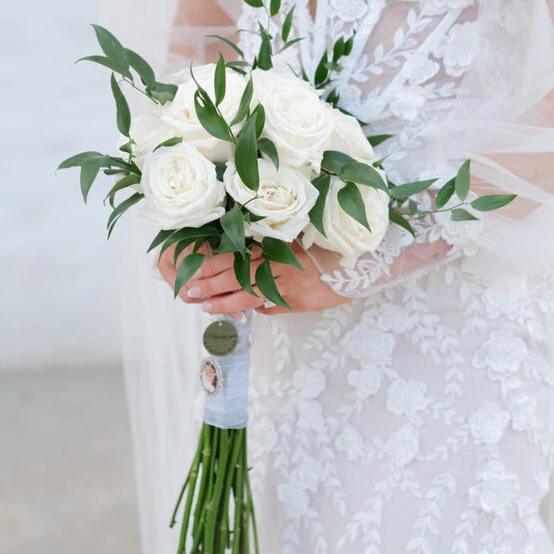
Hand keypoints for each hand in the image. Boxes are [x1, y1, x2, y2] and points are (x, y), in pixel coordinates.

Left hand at [155, 239, 348, 316]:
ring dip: (224, 299)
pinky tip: (238, 311)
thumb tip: (255, 274)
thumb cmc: (329, 252)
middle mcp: (278, 258)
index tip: (193, 268)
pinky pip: (270, 303)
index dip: (213, 261)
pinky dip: (253, 307)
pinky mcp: (298, 298)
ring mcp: (287, 279)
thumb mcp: (299, 246)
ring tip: (205, 306)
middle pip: (236, 270)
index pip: (237, 252)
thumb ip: (276, 257)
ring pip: (247, 290)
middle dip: (210, 281)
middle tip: (190, 290)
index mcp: (276, 243)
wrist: (362, 261)